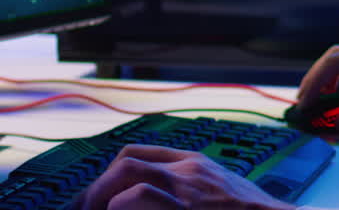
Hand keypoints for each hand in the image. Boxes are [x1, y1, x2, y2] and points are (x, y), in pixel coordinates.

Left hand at [72, 145, 291, 209]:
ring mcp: (187, 187)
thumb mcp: (221, 195)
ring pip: (127, 170)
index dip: (110, 176)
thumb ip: (193, 193)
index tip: (97, 199)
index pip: (140, 154)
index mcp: (196, 165)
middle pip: (126, 160)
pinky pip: (137, 197)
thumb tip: (151, 203)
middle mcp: (188, 170)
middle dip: (97, 187)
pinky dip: (119, 207)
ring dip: (100, 195)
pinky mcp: (185, 206)